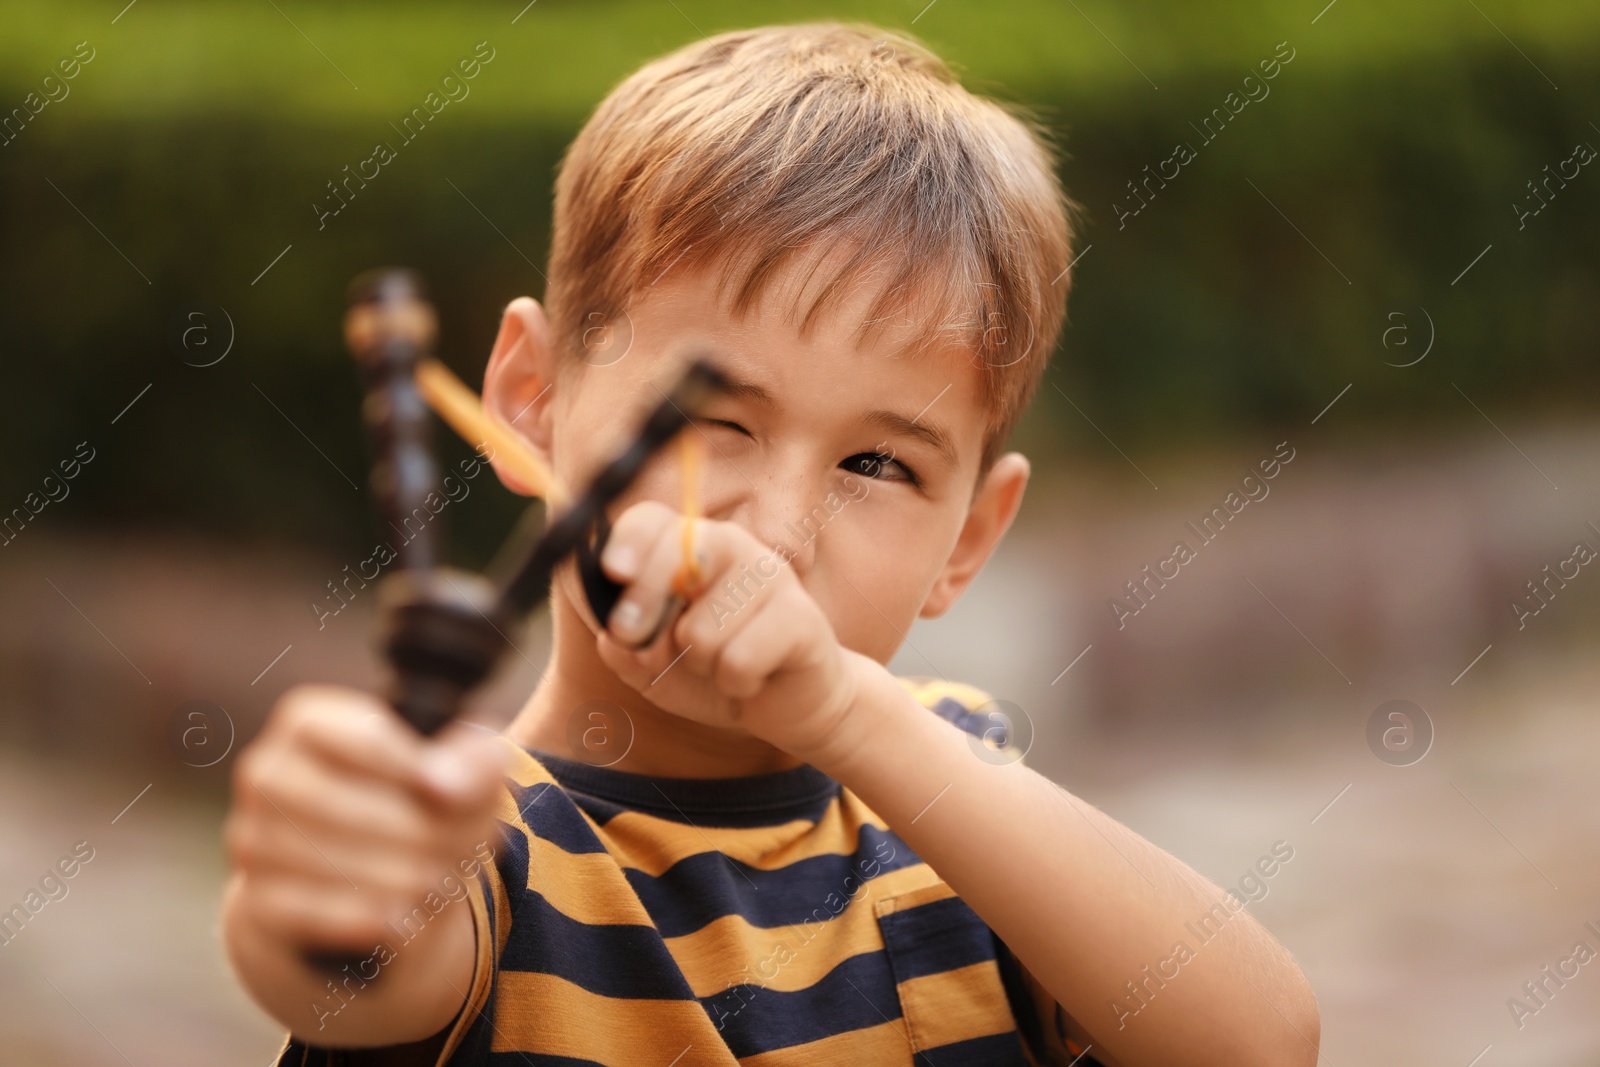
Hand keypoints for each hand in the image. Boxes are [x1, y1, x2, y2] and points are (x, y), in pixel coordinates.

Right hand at [224, 685, 505, 956]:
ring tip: (440, 879)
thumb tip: (458, 779)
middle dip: (414, 831)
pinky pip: (307, 911)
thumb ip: (474, 761)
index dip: (399, 762)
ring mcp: (253, 837)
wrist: (368, 876)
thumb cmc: (416, 803)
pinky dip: (361, 915)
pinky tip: (401, 916)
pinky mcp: (257, 898)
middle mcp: (268, 773)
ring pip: (326, 859)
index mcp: (310, 722)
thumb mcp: (457, 772)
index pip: (344, 733)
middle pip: (339, 802)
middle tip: (460, 847)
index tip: (449, 790)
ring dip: (397, 875)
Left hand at [594, 500, 865, 759]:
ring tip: (723, 665)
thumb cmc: (717, 671)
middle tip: (646, 647)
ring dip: (702, 665)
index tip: (614, 573)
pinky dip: (735, 684)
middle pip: (680, 551)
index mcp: (691, 547)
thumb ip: (628, 653)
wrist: (788, 703)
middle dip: (647, 604)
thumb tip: (612, 639)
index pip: (653, 521)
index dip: (629, 542)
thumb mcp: (657, 668)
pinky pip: (739, 660)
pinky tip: (752, 679)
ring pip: (700, 630)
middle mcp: (734, 548)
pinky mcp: (802, 616)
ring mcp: (772, 577)